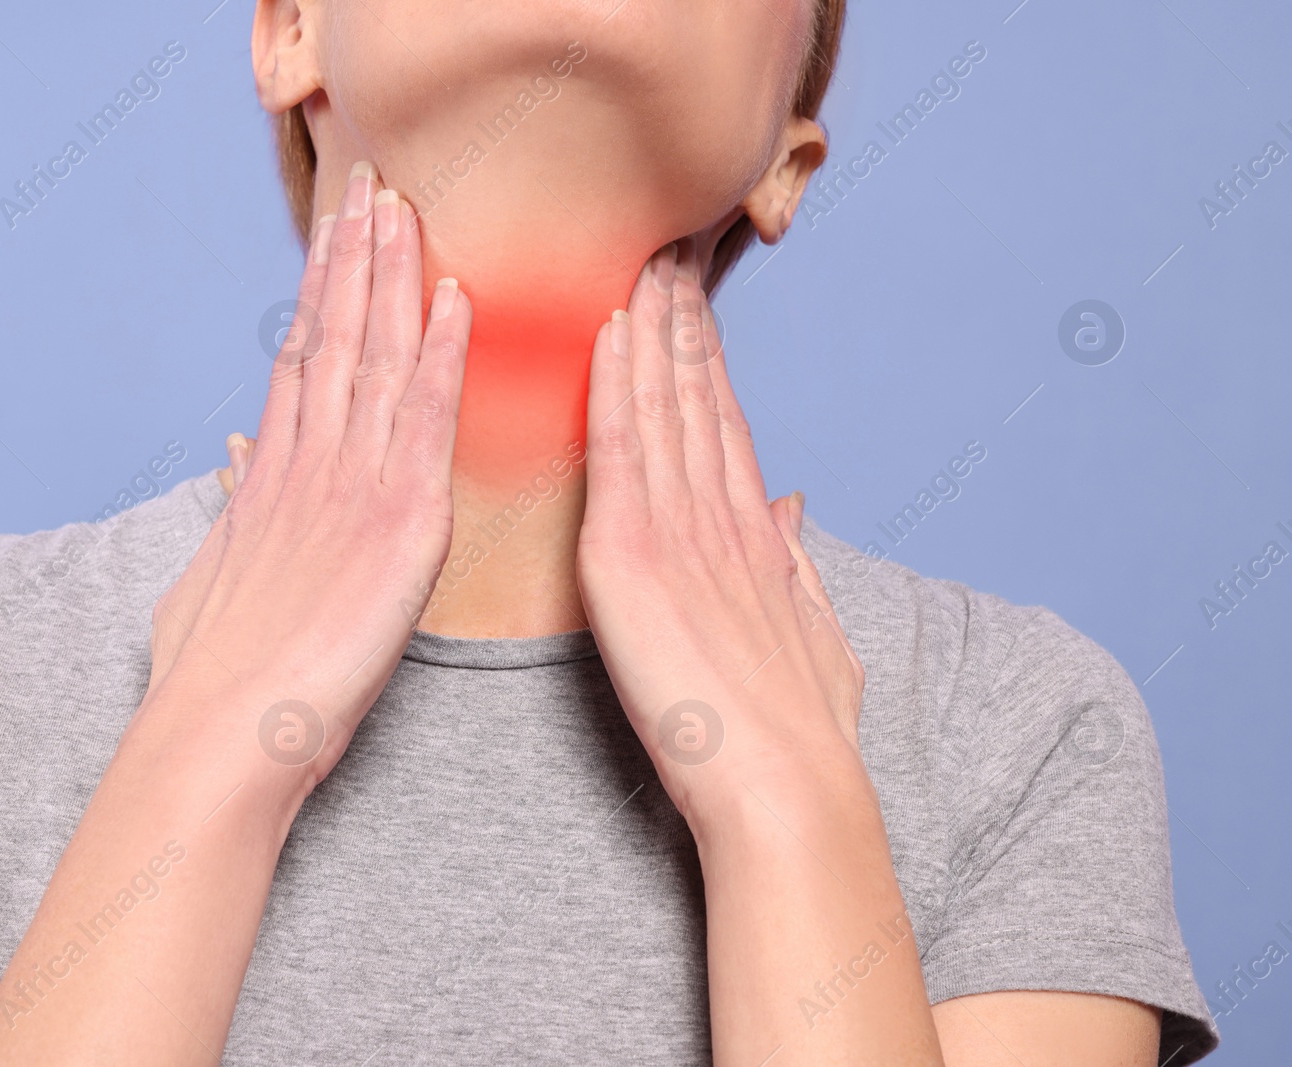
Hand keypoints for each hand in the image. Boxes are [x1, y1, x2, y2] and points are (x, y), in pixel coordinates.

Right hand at [144, 164, 471, 794]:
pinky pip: (424, 419)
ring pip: (372, 358)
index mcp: (268, 482)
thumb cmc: (212, 682)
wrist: (220, 737)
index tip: (333, 242)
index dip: (320, 297)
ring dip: (390, 278)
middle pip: (331, 340)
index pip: (300, 366)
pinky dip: (440, 354)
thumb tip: (232, 466)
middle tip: (370, 191)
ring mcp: (349, 487)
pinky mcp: (397, 522)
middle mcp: (305, 466)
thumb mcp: (208, 581)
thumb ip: (231, 513)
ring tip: (402, 207)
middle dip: (352, 261)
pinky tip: (454, 299)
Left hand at [576, 239, 863, 829]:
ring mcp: (679, 529)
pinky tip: (614, 329)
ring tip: (644, 262)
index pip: (721, 427)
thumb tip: (790, 508)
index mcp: (751, 536)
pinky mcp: (634, 553)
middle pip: (698, 398)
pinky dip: (619, 385)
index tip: (696, 308)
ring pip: (663, 404)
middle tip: (670, 252)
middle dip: (684, 323)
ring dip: (653, 329)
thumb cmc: (796, 732)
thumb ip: (793, 563)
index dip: (707, 363)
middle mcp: (719, 516)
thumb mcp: (808, 634)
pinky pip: (622, 449)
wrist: (783, 788)